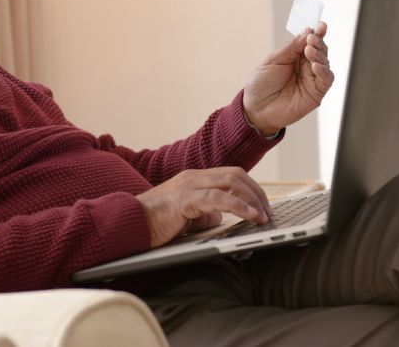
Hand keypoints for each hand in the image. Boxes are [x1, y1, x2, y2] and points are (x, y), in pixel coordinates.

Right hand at [135, 167, 271, 247]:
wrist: (130, 223)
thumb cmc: (155, 222)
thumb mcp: (186, 216)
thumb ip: (205, 212)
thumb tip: (222, 217)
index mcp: (195, 178)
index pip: (231, 175)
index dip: (251, 188)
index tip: (263, 206)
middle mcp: (194, 176)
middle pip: (236, 175)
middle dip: (257, 193)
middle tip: (268, 212)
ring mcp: (190, 185)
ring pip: (231, 182)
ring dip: (252, 199)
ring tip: (263, 216)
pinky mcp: (185, 199)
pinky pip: (218, 199)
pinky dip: (239, 207)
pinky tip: (250, 216)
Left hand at [242, 21, 333, 135]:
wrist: (256, 108)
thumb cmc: (261, 84)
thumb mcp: (273, 60)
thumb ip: (292, 47)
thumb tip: (308, 32)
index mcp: (295, 56)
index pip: (310, 41)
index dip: (318, 33)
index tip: (321, 25)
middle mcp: (306, 66)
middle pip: (321, 50)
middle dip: (318, 43)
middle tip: (311, 40)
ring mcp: (312, 80)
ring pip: (325, 63)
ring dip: (320, 55)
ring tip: (310, 51)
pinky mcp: (316, 94)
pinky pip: (326, 80)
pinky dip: (324, 71)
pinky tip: (315, 66)